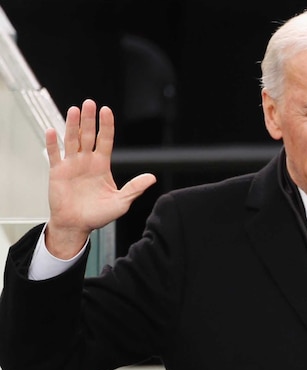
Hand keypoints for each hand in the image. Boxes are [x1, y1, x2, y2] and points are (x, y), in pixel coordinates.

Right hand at [45, 99, 155, 257]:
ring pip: (71, 140)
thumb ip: (134, 188)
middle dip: (88, 120)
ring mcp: (71, 165)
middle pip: (87, 135)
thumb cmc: (98, 215)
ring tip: (74, 110)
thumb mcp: (121, 202)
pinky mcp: (57, 172)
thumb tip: (152, 178)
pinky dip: (53, 143)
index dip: (105, 126)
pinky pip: (54, 154)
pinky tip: (52, 130)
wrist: (77, 225)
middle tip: (89, 103)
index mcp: (102, 165)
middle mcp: (86, 161)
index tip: (106, 110)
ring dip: (72, 125)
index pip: (105, 140)